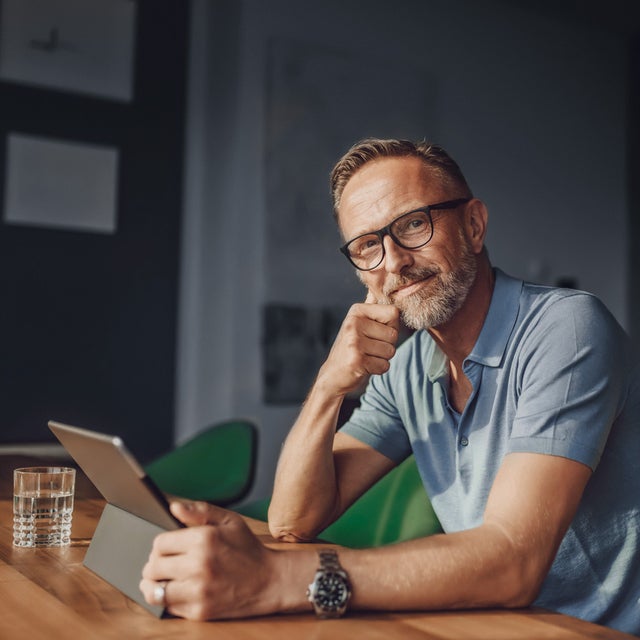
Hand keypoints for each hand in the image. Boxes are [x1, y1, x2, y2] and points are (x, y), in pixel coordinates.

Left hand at [140, 501, 280, 619]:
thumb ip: (200, 510)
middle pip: (153, 567)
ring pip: (154, 591)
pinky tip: (178, 591)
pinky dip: (168, 600)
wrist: (270, 580)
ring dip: (154, 585)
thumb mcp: (229, 520)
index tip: (168, 548)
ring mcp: (198, 591)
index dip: (161, 545)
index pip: (159, 543)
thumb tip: (173, 506)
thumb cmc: (248, 548)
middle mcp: (199, 565)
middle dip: (155, 564)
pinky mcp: (200, 612)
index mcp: (204, 539)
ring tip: (162, 580)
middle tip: (165, 564)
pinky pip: (168, 608)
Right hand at [317, 290, 399, 396]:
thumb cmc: (351, 349)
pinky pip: (384, 365)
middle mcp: (354, 322)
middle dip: (386, 345)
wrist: (333, 375)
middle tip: (368, 348)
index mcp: (357, 310)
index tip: (374, 333)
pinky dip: (377, 369)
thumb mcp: (358, 324)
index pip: (393, 313)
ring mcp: (354, 341)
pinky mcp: (356, 359)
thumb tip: (375, 284)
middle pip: (394, 334)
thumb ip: (370, 307)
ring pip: (390, 351)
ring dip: (381, 358)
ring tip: (365, 356)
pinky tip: (363, 366)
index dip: (390, 327)